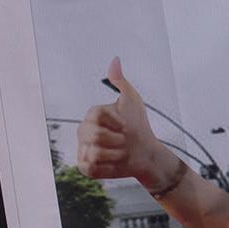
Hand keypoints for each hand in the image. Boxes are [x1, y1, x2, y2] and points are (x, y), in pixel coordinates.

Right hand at [77, 59, 173, 187]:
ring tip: (121, 151)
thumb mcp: (133, 101)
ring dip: (115, 153)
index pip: (96, 115)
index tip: (126, 124)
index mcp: (92, 115)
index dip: (116, 121)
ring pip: (94, 152)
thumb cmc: (138, 125)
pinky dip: (108, 167)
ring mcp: (82, 150)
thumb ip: (121, 82)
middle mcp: (83, 132)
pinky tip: (115, 162)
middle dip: (116, 138)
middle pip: (92, 134)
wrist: (146, 152)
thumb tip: (114, 59)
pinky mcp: (85, 167)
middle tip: (124, 139)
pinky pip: (92, 167)